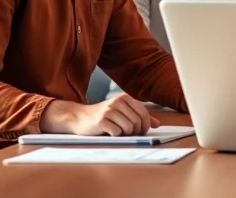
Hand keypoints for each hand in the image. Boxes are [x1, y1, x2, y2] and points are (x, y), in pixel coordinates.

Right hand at [41, 93, 160, 135]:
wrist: (78, 117)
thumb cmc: (102, 116)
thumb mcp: (121, 112)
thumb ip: (139, 116)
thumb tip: (156, 124)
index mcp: (125, 98)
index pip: (144, 113)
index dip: (145, 126)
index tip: (141, 132)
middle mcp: (117, 102)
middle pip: (137, 122)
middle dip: (135, 132)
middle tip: (129, 135)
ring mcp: (109, 110)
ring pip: (129, 128)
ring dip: (125, 135)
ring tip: (118, 133)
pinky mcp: (101, 121)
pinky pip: (117, 133)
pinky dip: (116, 136)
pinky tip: (109, 133)